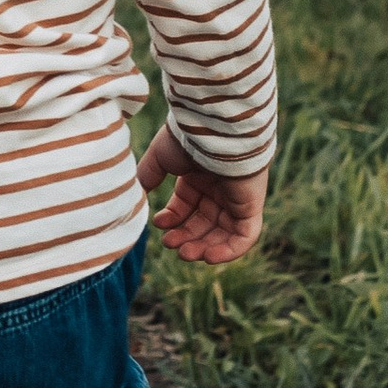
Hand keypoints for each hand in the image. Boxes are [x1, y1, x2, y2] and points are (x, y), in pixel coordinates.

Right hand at [139, 127, 265, 266]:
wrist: (215, 130)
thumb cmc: (187, 140)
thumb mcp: (160, 159)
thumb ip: (147, 177)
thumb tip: (136, 196)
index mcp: (199, 176)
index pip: (186, 206)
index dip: (172, 219)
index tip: (159, 223)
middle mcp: (219, 189)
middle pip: (203, 223)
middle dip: (186, 237)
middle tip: (170, 245)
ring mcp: (236, 198)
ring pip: (222, 234)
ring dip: (203, 247)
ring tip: (185, 253)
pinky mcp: (251, 206)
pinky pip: (244, 237)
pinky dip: (228, 251)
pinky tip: (207, 257)